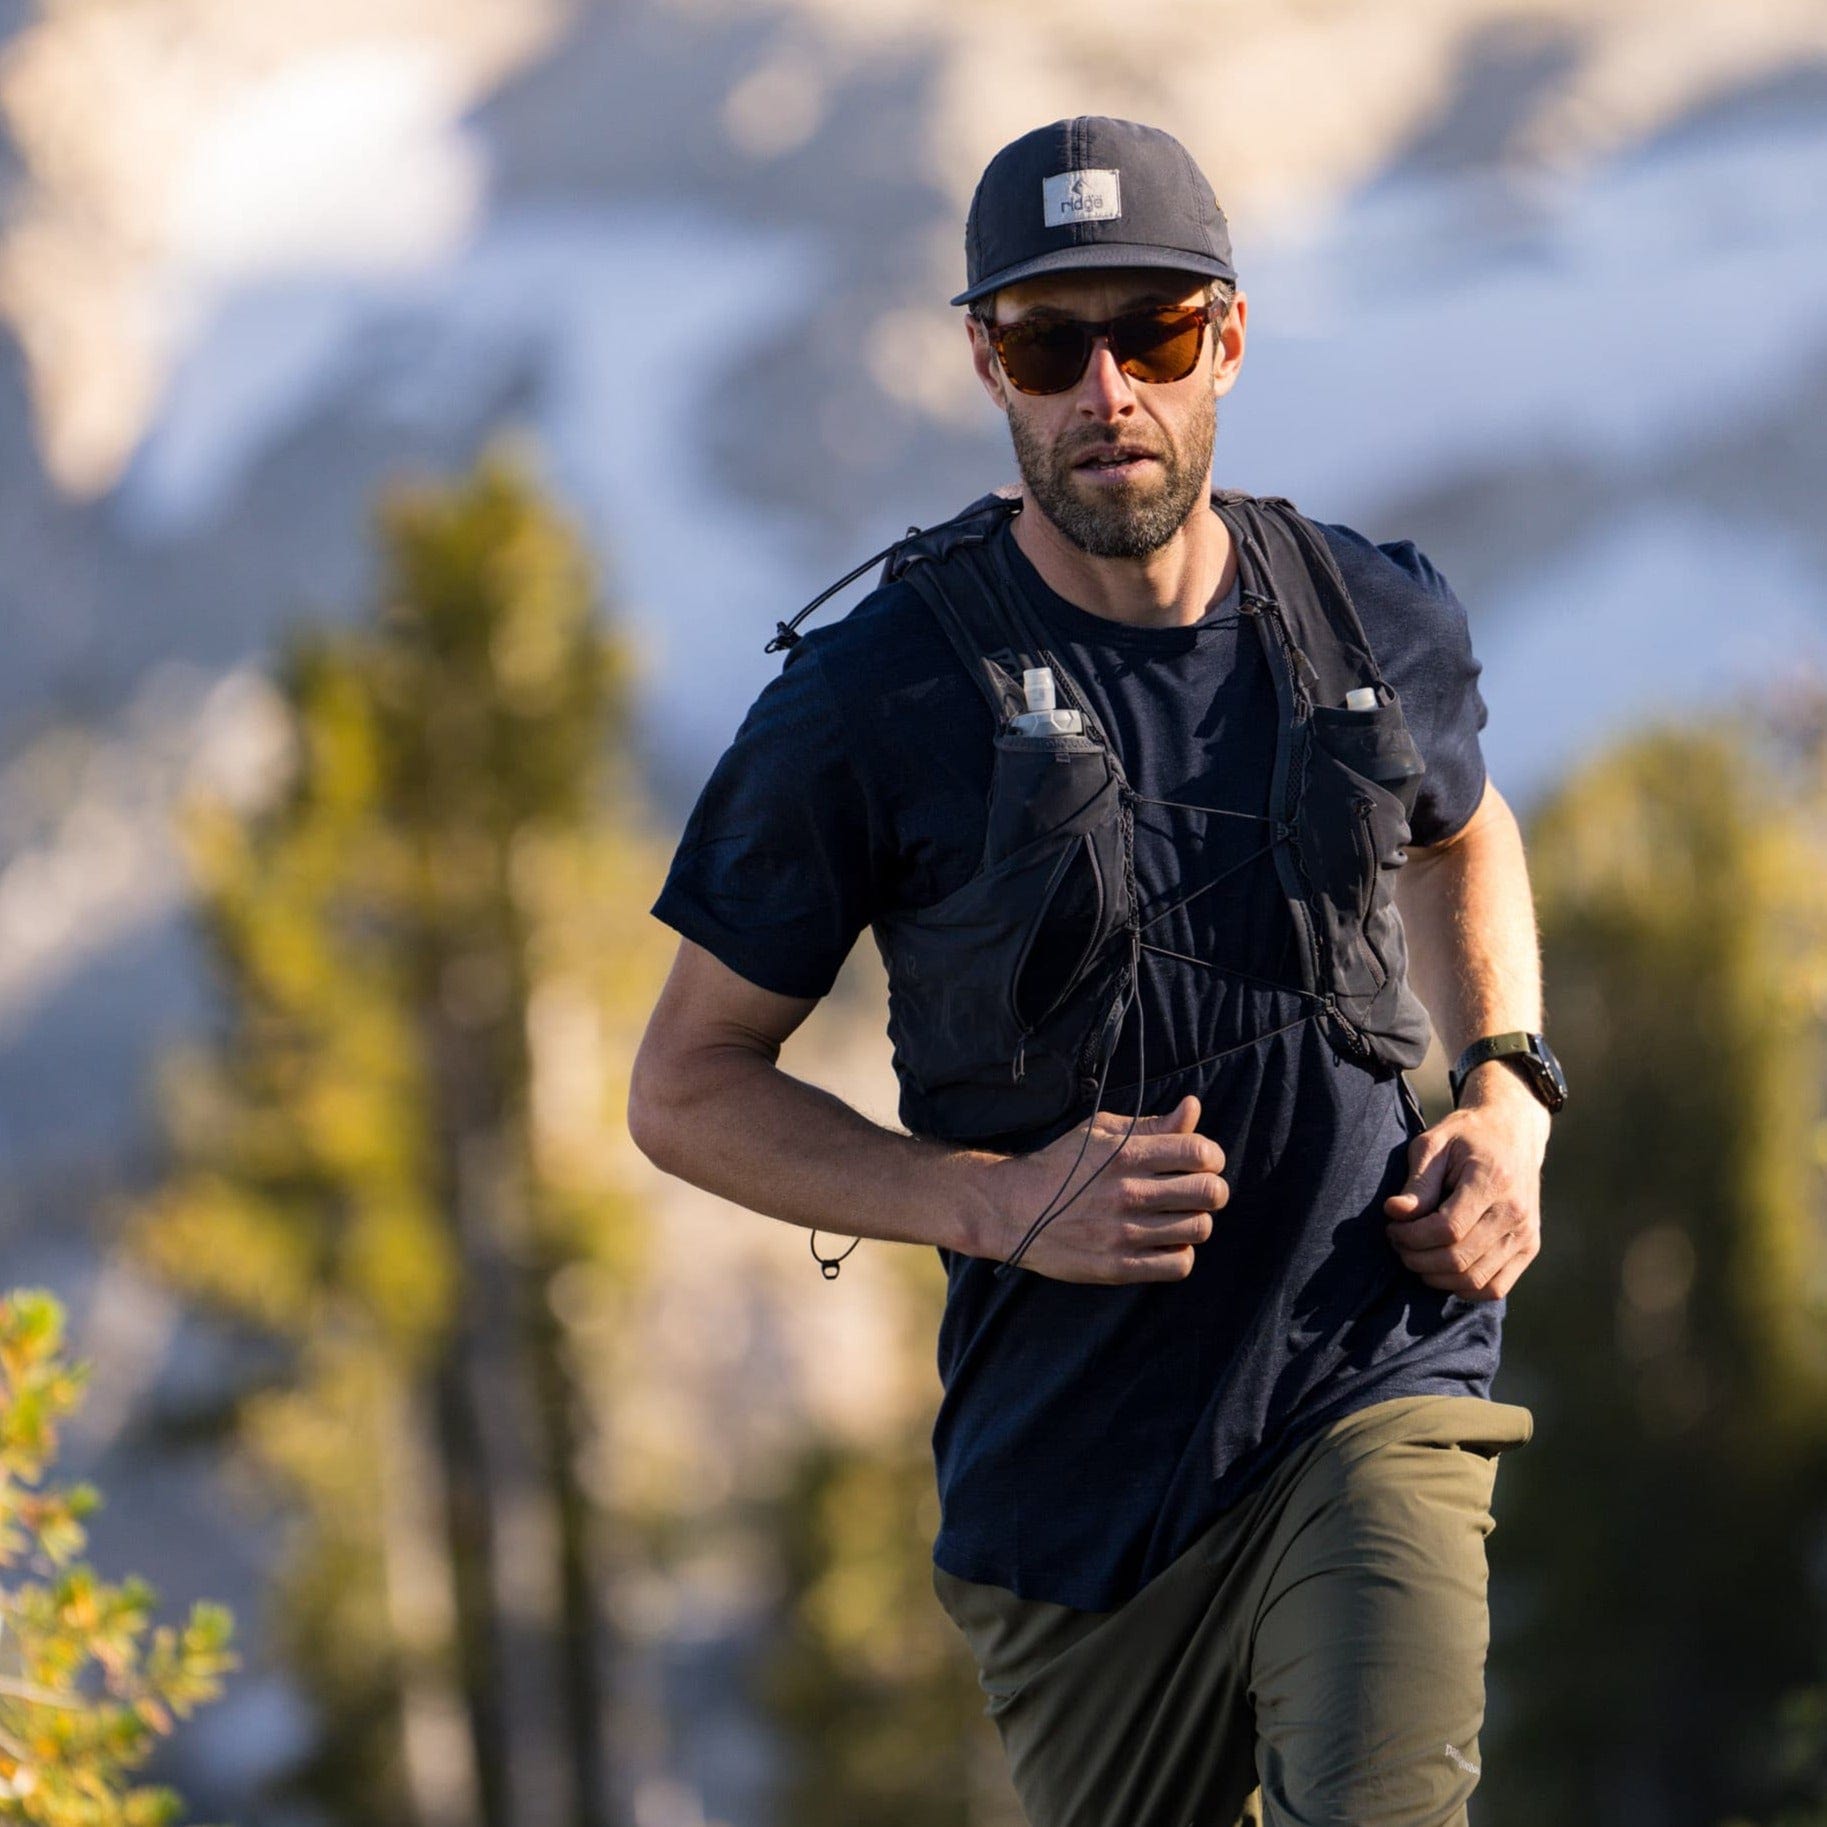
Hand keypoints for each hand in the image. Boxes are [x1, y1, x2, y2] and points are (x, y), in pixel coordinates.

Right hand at [980, 1093, 1228, 1284]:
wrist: (1014, 1209)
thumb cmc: (1061, 1165)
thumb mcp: (1101, 1132)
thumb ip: (1151, 1124)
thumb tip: (1193, 1108)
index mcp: (1125, 1155)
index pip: (1199, 1152)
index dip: (1211, 1156)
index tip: (1202, 1161)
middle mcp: (1128, 1193)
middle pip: (1208, 1192)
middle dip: (1212, 1189)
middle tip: (1198, 1190)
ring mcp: (1124, 1233)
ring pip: (1199, 1229)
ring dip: (1196, 1221)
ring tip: (1178, 1216)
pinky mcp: (1119, 1266)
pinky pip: (1179, 1264)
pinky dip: (1180, 1252)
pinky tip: (1164, 1241)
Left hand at [1383, 1068, 1548, 1300]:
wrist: (1513, 1132)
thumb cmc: (1466, 1137)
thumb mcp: (1434, 1144)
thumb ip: (1417, 1182)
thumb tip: (1395, 1213)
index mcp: (1493, 1181)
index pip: (1448, 1229)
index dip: (1411, 1237)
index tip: (1392, 1227)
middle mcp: (1516, 1212)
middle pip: (1459, 1258)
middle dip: (1417, 1258)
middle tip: (1398, 1243)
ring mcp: (1526, 1233)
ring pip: (1475, 1279)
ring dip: (1435, 1276)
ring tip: (1415, 1255)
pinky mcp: (1529, 1247)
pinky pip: (1495, 1287)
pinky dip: (1463, 1288)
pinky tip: (1441, 1271)